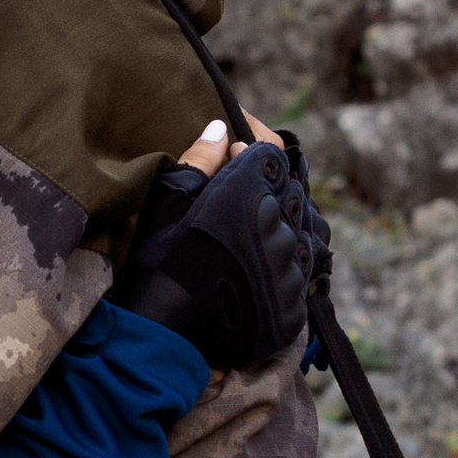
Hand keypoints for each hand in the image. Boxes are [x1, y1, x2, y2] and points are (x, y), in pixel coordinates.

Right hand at [115, 113, 325, 369]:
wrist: (165, 330)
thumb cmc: (158, 255)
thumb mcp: (169, 196)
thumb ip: (200, 157)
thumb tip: (221, 127)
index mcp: (252, 189)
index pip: (270, 149)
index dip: (249, 140)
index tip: (228, 144)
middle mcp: (282, 222)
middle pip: (288, 186)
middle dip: (264, 180)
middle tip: (233, 185)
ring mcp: (293, 263)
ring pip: (299, 226)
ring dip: (277, 219)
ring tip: (246, 226)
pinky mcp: (295, 298)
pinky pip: (299, 267)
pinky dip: (280, 257)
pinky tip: (254, 261)